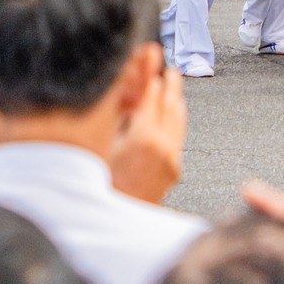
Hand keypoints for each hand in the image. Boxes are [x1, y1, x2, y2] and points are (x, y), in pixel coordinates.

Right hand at [108, 61, 185, 203]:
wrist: (118, 216)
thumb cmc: (104, 184)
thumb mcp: (106, 144)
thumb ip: (120, 117)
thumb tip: (130, 94)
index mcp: (143, 136)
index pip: (151, 98)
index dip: (152, 80)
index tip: (152, 67)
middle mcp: (163, 145)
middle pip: (171, 105)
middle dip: (171, 85)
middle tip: (171, 70)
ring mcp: (172, 158)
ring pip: (179, 121)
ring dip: (177, 101)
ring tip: (174, 87)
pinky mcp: (175, 169)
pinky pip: (179, 137)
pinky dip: (177, 121)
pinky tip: (173, 115)